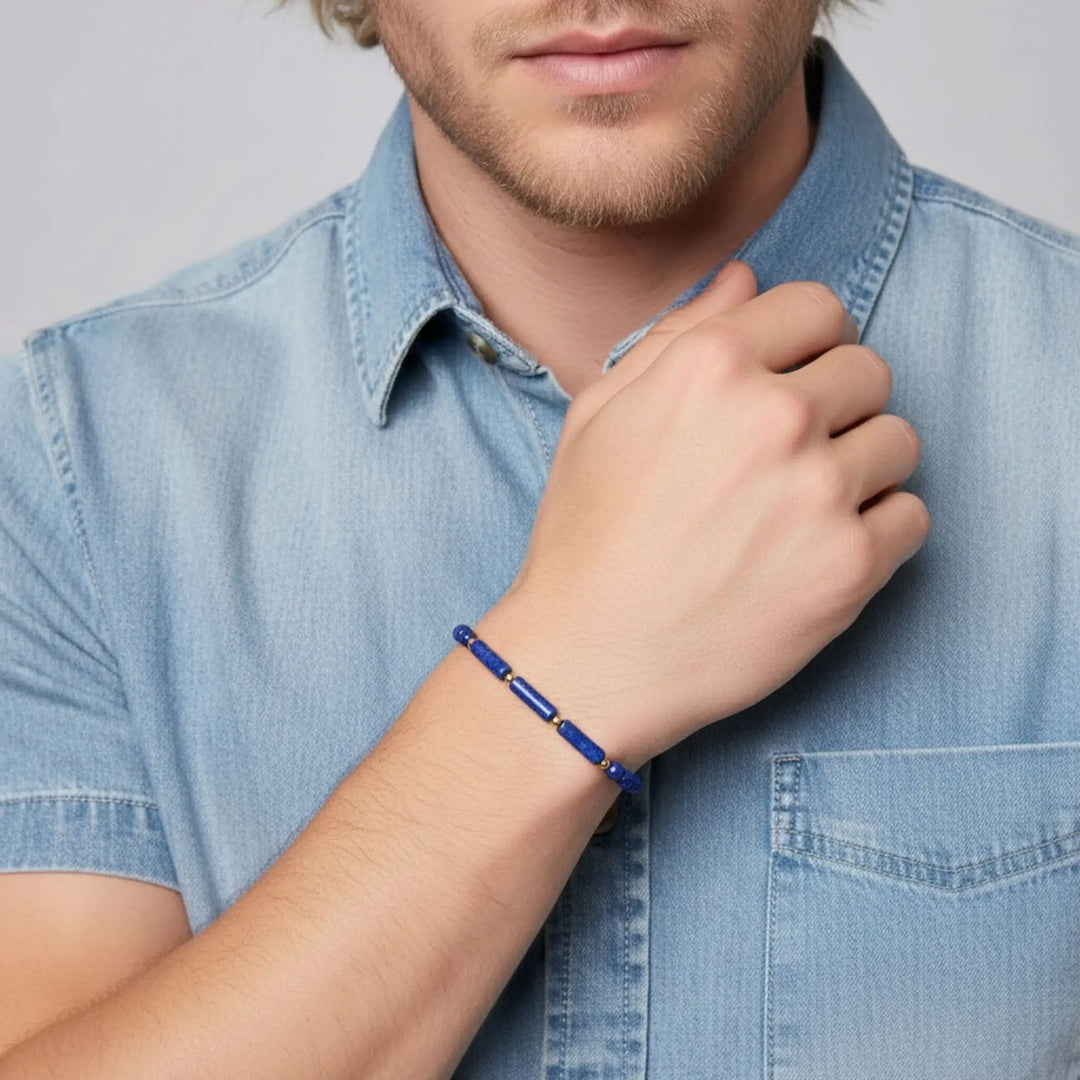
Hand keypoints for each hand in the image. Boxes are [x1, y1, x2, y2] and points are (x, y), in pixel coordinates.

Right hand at [483, 260, 928, 768]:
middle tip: (792, 455)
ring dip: (861, 466)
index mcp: (711, 365)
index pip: (819, 307)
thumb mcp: (599, 413)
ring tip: (803, 508)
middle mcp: (775, 416)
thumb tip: (745, 278)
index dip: (808, 343)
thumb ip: (677, 334)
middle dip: (838, 402)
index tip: (795, 378)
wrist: (592, 656)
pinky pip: (911, 517)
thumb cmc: (586, 535)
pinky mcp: (850, 566)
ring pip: (899, 441)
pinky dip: (877, 531)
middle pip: (870, 369)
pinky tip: (819, 551)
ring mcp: (820, 492)